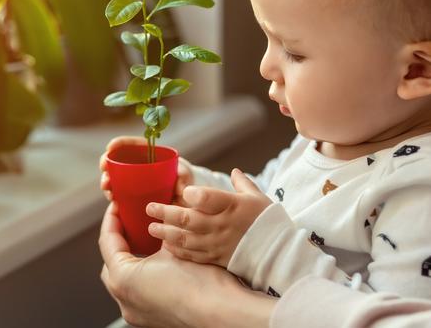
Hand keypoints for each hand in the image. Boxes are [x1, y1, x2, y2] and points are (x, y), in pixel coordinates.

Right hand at [98, 135, 192, 204]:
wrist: (186, 199)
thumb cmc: (186, 181)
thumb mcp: (186, 176)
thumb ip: (184, 177)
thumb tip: (180, 186)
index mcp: (150, 155)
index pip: (132, 144)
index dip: (119, 143)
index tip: (110, 147)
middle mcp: (139, 166)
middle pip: (118, 160)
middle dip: (107, 164)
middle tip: (104, 170)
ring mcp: (134, 180)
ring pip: (115, 177)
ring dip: (107, 181)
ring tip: (107, 188)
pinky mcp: (132, 195)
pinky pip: (119, 192)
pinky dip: (113, 195)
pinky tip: (112, 199)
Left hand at [99, 201, 275, 327]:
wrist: (223, 312)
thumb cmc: (202, 283)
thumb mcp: (174, 244)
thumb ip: (157, 232)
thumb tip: (157, 218)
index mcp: (123, 279)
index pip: (107, 241)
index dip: (112, 219)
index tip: (117, 206)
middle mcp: (124, 300)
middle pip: (112, 262)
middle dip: (118, 240)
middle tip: (128, 221)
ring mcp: (136, 313)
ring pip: (124, 279)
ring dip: (130, 259)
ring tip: (143, 240)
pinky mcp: (150, 319)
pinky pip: (138, 291)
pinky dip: (142, 275)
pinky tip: (156, 263)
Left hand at [146, 168, 271, 267]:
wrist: (280, 254)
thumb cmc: (268, 222)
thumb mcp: (257, 198)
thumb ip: (242, 184)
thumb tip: (234, 172)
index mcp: (232, 205)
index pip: (207, 198)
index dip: (193, 195)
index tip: (183, 191)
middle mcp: (222, 225)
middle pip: (188, 219)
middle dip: (165, 213)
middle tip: (150, 208)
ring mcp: (218, 243)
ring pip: (186, 239)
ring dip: (166, 233)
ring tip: (151, 228)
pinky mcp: (217, 258)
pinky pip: (193, 255)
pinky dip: (178, 250)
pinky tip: (166, 245)